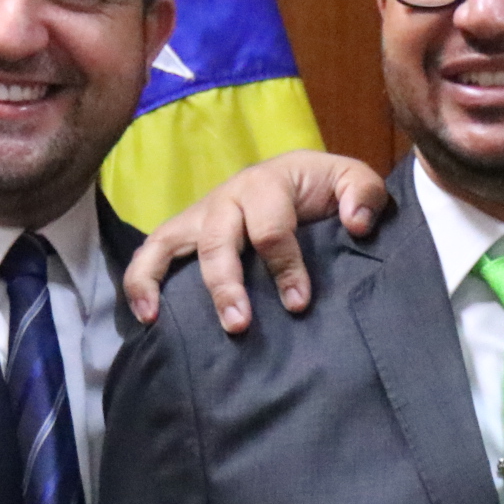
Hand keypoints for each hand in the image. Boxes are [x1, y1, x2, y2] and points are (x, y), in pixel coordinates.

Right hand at [121, 149, 392, 329]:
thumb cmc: (324, 189)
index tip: (299, 303)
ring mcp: (200, 216)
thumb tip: (356, 224)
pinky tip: (146, 317)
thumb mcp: (353, 180)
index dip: (285, 267)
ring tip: (164, 320)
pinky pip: (149, 254)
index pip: (270, 228)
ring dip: (167, 283)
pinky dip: (139, 281)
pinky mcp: (183, 234)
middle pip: (218, 241)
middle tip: (240, 325)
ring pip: (173, 245)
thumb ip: (364, 195)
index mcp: (268, 183)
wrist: (295, 178)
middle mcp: (227, 198)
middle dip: (226, 285)